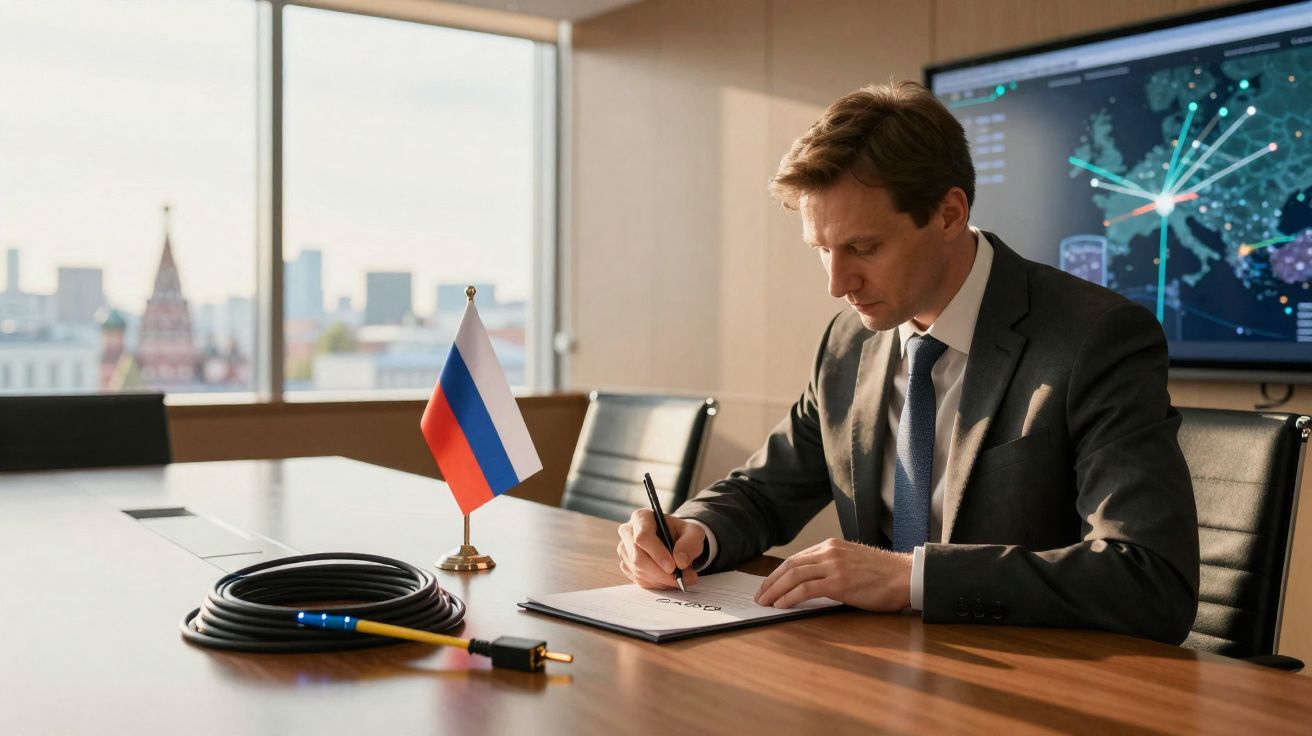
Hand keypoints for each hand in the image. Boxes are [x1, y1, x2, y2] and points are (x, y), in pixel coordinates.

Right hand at [617, 509, 703, 589]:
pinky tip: (669, 579)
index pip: (643, 537)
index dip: (657, 554)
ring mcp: (625, 550)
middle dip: (661, 573)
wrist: (676, 540)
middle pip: (638, 558)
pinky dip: (657, 584)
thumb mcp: (694, 532)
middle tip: (681, 579)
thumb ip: (690, 543)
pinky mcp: (626, 565)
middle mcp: (628, 532)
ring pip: (639, 572)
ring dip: (662, 580)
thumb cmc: (682, 534)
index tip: (673, 567)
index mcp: (642, 518)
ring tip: (681, 578)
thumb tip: (680, 562)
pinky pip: (639, 580)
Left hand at [755, 538, 911, 610]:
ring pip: (794, 576)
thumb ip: (833, 567)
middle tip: (760, 595)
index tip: (769, 584)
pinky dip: (789, 597)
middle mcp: (829, 552)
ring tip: (765, 602)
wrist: (906, 576)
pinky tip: (781, 606)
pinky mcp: (839, 582)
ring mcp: (834, 566)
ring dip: (775, 590)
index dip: (779, 573)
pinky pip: (806, 589)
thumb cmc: (884, 575)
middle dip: (771, 581)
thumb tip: (812, 583)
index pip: (797, 558)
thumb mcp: (853, 562)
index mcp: (831, 546)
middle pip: (790, 565)